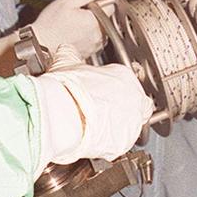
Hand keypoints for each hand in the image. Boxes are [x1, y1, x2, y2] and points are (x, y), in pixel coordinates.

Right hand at [32, 0, 107, 59]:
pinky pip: (94, 40)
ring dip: (92, 24)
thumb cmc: (50, 26)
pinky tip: (74, 33)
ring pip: (101, 29)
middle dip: (96, 12)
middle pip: (106, 17)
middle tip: (77, 12)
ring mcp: (95, 46)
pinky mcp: (89, 53)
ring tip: (74, 23)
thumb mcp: (68, 2)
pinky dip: (88, 36)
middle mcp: (99, 35)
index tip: (87, 1)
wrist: (40, 46)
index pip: (110, 5)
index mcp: (95, 21)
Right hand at [36, 63, 152, 163]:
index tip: (103, 94)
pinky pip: (118, 146)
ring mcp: (131, 123)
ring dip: (115, 128)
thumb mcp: (67, 63)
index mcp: (124, 76)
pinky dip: (107, 145)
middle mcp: (134, 99)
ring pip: (129, 128)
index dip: (115, 90)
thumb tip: (67, 51)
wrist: (61, 116)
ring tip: (93, 127)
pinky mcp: (122, 144)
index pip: (129, 83)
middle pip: (135, 106)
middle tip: (100, 112)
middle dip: (120, 110)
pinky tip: (91, 139)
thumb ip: (71, 56)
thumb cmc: (66, 89)